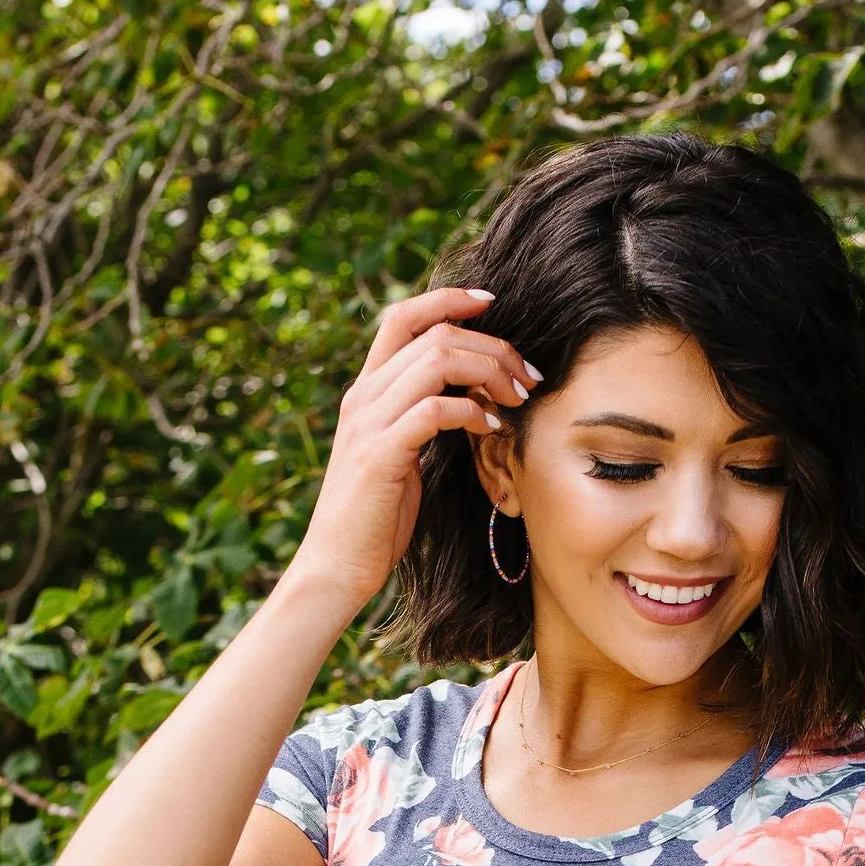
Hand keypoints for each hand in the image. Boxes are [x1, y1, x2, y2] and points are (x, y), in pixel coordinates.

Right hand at [286, 287, 540, 614]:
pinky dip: (472, 412)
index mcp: (366, 390)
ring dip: (490, 372)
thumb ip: (422, 418)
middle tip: (527, 377)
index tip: (492, 304)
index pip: (403, 316)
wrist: (337, 566)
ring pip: (438, 361)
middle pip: (435, 334)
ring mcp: (369, 422)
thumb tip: (470, 397)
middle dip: (492, 347)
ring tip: (517, 398)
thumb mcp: (401, 455)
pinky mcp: (381, 454)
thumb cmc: (376, 518)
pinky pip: (435, 410)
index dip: (448, 299)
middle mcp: (364, 396)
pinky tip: (492, 429)